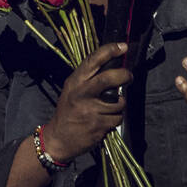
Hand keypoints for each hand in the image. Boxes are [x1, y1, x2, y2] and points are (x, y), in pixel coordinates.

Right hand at [41, 43, 131, 161]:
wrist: (58, 139)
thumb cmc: (68, 112)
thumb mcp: (72, 90)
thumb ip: (89, 79)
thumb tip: (113, 67)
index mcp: (75, 82)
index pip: (93, 60)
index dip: (110, 51)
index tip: (123, 46)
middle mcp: (82, 94)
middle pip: (109, 78)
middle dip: (124, 75)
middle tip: (129, 76)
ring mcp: (90, 110)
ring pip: (118, 102)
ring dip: (119, 105)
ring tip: (108, 109)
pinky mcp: (98, 125)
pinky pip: (117, 118)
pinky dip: (115, 119)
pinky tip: (105, 121)